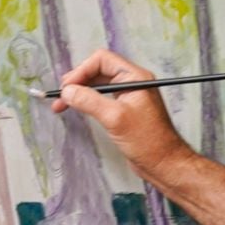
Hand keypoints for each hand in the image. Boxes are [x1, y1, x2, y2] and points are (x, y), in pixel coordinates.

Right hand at [51, 48, 195, 181]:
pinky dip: (86, 102)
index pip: (102, 60)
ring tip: (62, 104)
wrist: (163, 163)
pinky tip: (77, 108)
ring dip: (79, 92)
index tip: (67, 86)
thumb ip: (89, 101)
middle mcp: (132, 83)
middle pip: (98, 71)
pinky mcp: (124, 110)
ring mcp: (128, 96)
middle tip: (61, 96)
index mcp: (135, 78)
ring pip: (97, 85)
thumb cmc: (148, 141)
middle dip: (77, 81)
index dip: (82, 71)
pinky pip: (101, 98)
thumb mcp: (115, 118)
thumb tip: (68, 91)